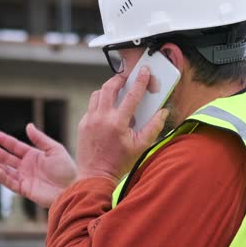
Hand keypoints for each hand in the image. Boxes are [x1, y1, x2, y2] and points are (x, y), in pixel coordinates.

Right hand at [0, 124, 76, 207]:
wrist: (73, 188)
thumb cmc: (67, 169)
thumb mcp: (55, 149)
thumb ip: (40, 139)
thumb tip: (28, 126)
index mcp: (34, 155)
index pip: (15, 146)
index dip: (3, 140)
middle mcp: (27, 166)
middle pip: (7, 157)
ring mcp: (25, 178)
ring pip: (7, 170)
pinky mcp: (25, 189)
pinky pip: (11, 183)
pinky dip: (4, 177)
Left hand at [76, 67, 168, 183]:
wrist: (95, 176)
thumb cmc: (120, 163)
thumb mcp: (141, 146)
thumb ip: (154, 126)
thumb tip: (163, 111)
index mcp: (118, 123)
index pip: (132, 95)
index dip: (141, 81)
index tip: (145, 71)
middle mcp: (102, 118)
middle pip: (110, 87)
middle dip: (120, 79)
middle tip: (127, 77)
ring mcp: (89, 120)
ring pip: (98, 94)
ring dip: (108, 89)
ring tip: (117, 91)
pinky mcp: (82, 124)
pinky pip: (92, 106)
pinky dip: (100, 103)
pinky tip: (108, 110)